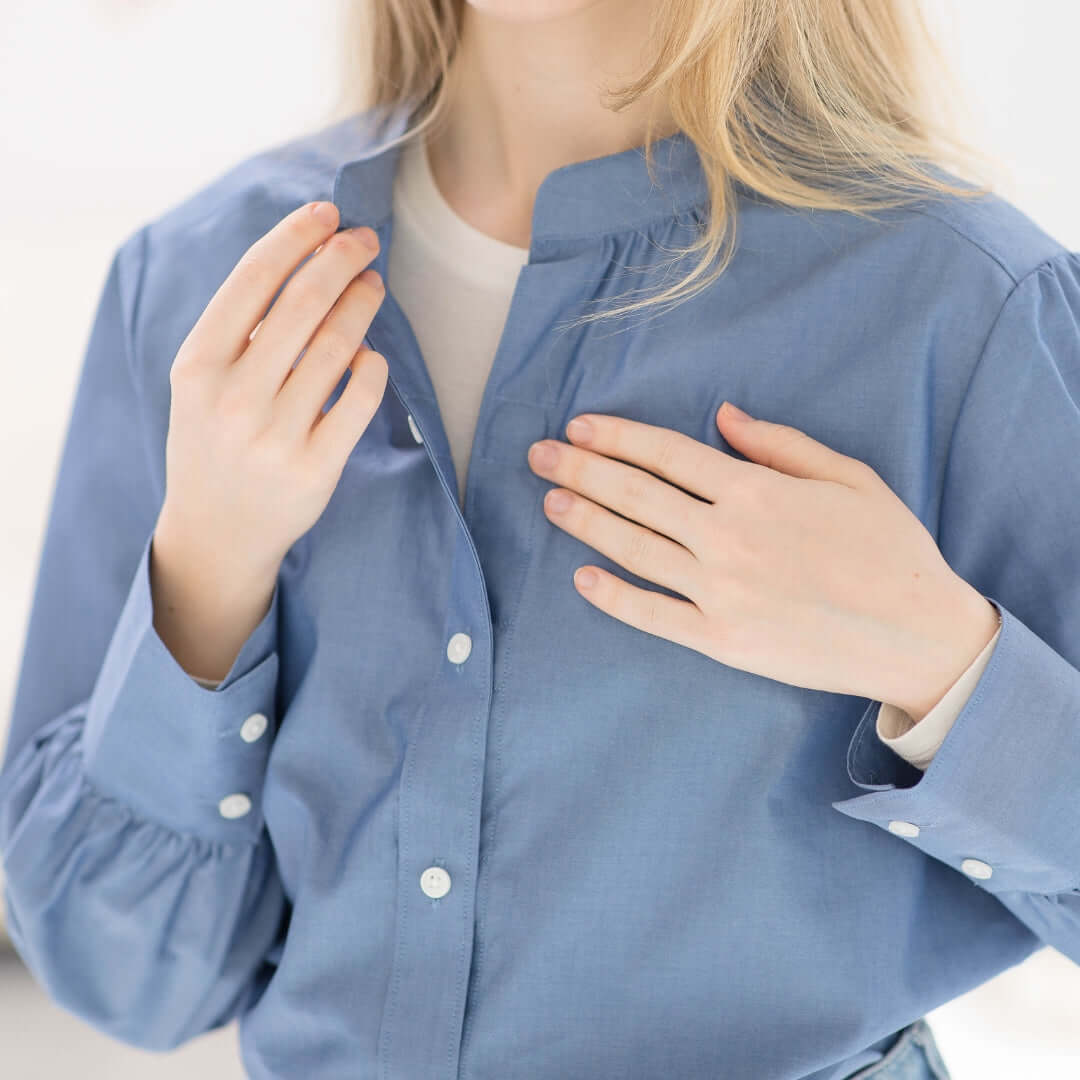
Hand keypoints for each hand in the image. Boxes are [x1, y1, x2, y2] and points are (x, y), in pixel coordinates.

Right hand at [158, 200, 389, 588]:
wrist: (217, 531)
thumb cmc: (214, 440)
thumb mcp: (202, 383)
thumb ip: (240, 330)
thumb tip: (307, 259)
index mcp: (198, 366)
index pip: (253, 280)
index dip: (296, 237)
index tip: (328, 212)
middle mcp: (234, 398)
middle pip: (303, 304)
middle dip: (342, 259)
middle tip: (367, 241)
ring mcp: (275, 436)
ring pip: (339, 346)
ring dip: (363, 303)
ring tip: (373, 286)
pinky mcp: (315, 469)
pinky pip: (359, 399)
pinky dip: (372, 366)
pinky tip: (371, 354)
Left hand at [526, 401, 1000, 716]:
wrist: (919, 635)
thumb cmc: (890, 549)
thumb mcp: (848, 477)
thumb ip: (779, 444)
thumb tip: (722, 417)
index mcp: (757, 491)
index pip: (667, 455)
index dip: (617, 437)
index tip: (579, 426)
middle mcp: (728, 537)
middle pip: (636, 495)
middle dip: (582, 470)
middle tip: (539, 456)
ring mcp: (720, 592)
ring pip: (634, 548)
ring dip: (586, 521)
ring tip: (550, 501)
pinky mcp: (722, 640)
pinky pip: (653, 614)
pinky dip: (613, 596)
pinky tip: (581, 578)